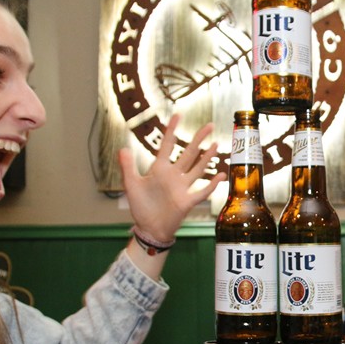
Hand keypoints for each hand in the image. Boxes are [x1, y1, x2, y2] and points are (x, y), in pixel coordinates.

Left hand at [118, 113, 226, 241]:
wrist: (149, 229)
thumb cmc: (141, 207)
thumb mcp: (131, 185)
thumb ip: (127, 167)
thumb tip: (123, 148)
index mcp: (159, 169)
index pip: (167, 145)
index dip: (172, 130)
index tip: (178, 115)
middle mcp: (173, 176)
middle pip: (188, 153)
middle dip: (198, 139)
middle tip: (209, 125)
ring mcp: (182, 188)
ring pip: (198, 169)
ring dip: (207, 157)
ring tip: (216, 144)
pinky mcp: (187, 201)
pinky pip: (202, 191)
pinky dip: (212, 184)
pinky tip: (221, 175)